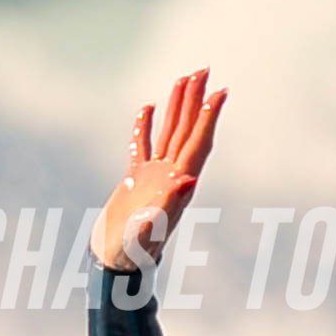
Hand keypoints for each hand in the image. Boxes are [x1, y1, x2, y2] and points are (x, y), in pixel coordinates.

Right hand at [92, 67, 227, 274]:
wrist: (115, 265)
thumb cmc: (132, 252)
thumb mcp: (152, 227)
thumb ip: (170, 203)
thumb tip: (190, 178)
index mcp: (177, 183)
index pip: (197, 143)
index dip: (209, 117)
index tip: (219, 91)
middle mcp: (170, 176)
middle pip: (186, 130)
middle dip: (196, 100)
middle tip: (204, 70)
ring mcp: (152, 177)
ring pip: (168, 134)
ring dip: (176, 107)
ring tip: (182, 79)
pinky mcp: (134, 181)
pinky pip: (142, 146)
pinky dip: (144, 126)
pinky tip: (146, 107)